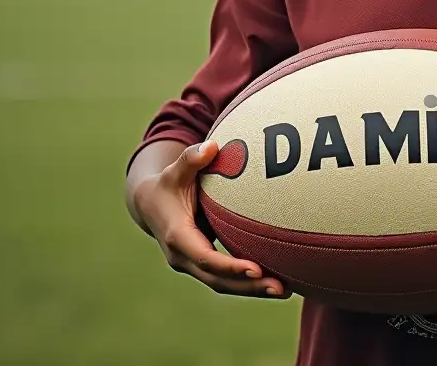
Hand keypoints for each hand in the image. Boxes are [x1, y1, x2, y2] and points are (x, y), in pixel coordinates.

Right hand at [134, 140, 287, 298]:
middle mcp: (183, 257)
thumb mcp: (176, 169)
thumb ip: (192, 158)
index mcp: (178, 236)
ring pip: (222, 284)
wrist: (150, 204)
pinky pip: (225, 278)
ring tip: (286, 289)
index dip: (230, 266)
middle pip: (217, 280)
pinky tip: (275, 280)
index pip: (206, 258)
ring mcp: (192, 264)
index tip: (256, 269)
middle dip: (248, 286)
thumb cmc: (169, 182)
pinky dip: (247, 282)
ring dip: (252, 290)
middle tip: (281, 287)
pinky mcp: (202, 264)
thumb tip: (211, 147)